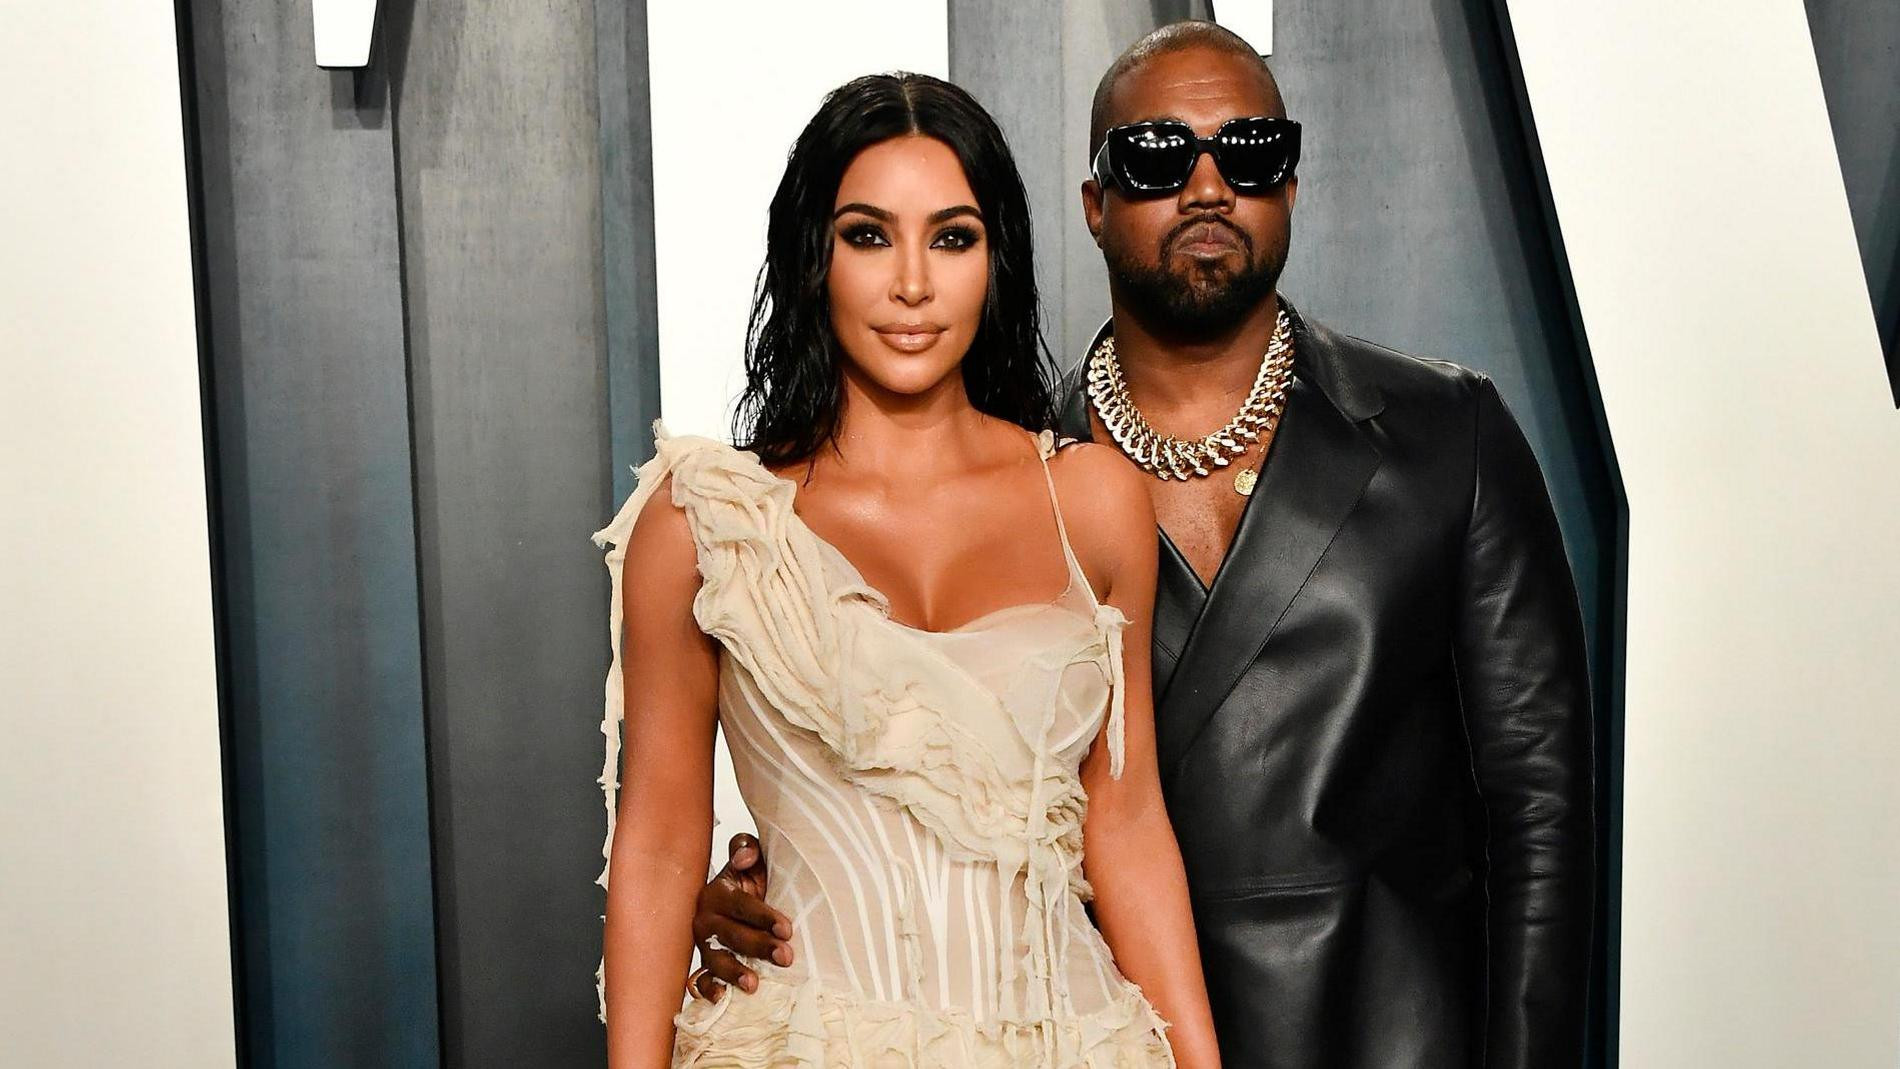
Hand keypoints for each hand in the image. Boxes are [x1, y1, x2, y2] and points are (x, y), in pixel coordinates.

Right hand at [689, 833, 792, 998]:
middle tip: (786, 956)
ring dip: (734, 972)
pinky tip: (721, 999)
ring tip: (754, 985)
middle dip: (759, 947)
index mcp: (717, 892)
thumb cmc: (750, 879)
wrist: (738, 899)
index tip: (786, 929)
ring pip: (715, 959)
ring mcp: (704, 944)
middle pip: (732, 935)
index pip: (741, 905)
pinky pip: (701, 979)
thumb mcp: (752, 859)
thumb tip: (744, 858)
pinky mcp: (705, 963)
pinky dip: (708, 990)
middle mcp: (706, 919)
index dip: (763, 917)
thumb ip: (747, 848)